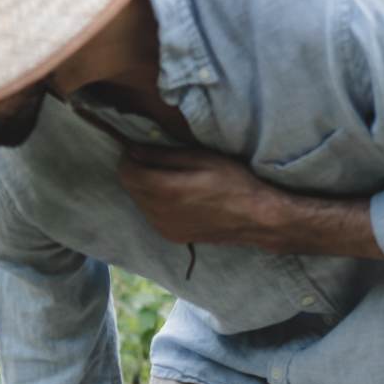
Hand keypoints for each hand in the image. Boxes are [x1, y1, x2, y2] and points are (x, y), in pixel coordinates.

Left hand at [117, 143, 287, 250]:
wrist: (255, 218)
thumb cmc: (233, 181)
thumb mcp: (200, 158)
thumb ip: (163, 156)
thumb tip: (133, 149)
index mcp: (166, 190)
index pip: (128, 172)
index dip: (128, 157)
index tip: (136, 147)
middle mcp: (159, 213)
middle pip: (130, 187)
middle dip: (135, 170)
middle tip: (150, 158)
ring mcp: (164, 228)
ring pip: (138, 202)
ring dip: (143, 187)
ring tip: (164, 175)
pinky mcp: (170, 236)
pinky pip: (150, 215)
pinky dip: (152, 202)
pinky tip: (171, 194)